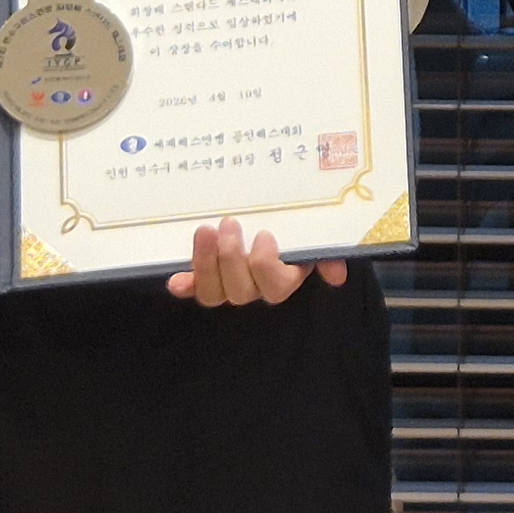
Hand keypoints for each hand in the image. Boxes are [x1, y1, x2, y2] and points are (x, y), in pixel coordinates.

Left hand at [171, 217, 333, 303]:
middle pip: (239, 291)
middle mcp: (254, 290)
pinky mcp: (205, 278)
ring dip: (206, 263)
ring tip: (205, 230)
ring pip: (213, 293)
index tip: (264, 234)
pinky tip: (176, 279)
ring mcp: (227, 286)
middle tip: (229, 223)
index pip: (275, 287)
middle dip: (231, 257)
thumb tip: (337, 275)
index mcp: (282, 280)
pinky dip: (185, 284)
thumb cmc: (294, 229)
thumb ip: (326, 254)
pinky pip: (193, 289)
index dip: (265, 265)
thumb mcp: (313, 237)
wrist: (265, 219)